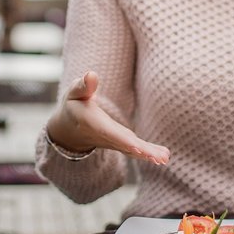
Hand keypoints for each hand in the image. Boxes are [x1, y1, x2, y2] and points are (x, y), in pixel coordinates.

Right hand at [45, 71, 169, 164]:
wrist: (68, 130)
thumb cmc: (73, 105)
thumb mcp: (74, 93)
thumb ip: (83, 86)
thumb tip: (92, 75)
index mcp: (92, 123)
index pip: (108, 131)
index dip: (122, 139)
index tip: (135, 146)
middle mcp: (104, 136)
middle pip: (124, 144)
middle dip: (141, 151)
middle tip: (159, 158)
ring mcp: (112, 142)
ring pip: (131, 150)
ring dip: (148, 155)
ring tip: (164, 159)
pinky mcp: (119, 144)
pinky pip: (133, 150)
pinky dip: (147, 154)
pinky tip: (162, 158)